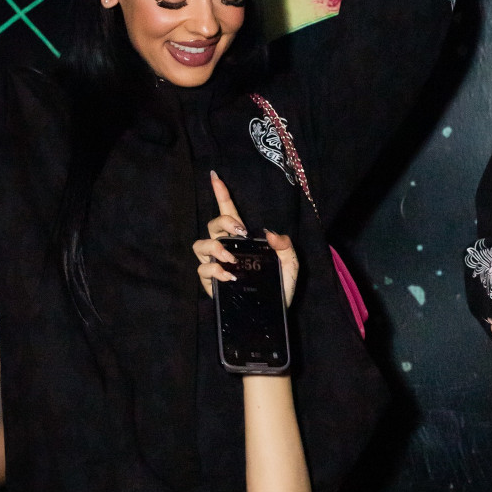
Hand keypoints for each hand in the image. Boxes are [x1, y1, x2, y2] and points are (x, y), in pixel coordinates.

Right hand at [193, 171, 298, 305]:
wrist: (273, 316)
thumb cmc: (280, 288)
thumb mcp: (290, 264)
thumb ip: (285, 246)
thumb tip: (269, 233)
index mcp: (243, 240)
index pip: (228, 212)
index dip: (220, 193)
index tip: (215, 176)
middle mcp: (226, 249)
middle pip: (212, 225)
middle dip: (223, 222)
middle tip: (240, 233)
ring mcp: (216, 265)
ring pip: (200, 245)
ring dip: (216, 248)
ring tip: (232, 258)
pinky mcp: (210, 282)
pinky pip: (203, 269)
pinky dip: (215, 270)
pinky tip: (230, 276)